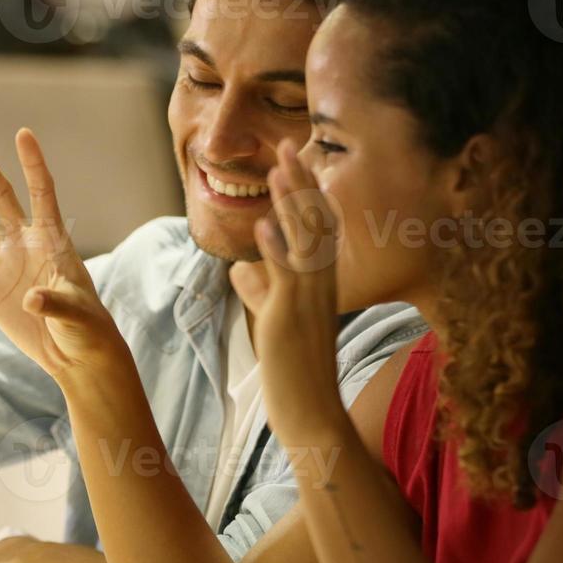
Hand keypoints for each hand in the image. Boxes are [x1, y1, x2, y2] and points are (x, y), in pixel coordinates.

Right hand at [0, 126, 126, 377]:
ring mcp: (4, 263)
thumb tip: (32, 298)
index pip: (42, 192)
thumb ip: (56, 303)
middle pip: (0, 194)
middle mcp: (24, 242)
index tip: (23, 134)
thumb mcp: (77, 314)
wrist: (73, 353)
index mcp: (52, 239)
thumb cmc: (86, 328)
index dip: (32, 164)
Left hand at [229, 140, 347, 441]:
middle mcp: (321, 287)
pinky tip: (264, 223)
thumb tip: (241, 268)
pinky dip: (276, 247)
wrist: (312, 416)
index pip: (318, 227)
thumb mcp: (273, 323)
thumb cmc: (294, 374)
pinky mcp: (291, 319)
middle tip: (288, 146)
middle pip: (315, 223)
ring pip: (304, 241)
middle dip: (301, 184)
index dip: (306, 192)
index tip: (293, 161)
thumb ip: (260, 291)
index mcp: (321, 285)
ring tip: (279, 167)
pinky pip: (287, 277)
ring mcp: (309, 301)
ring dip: (291, 202)